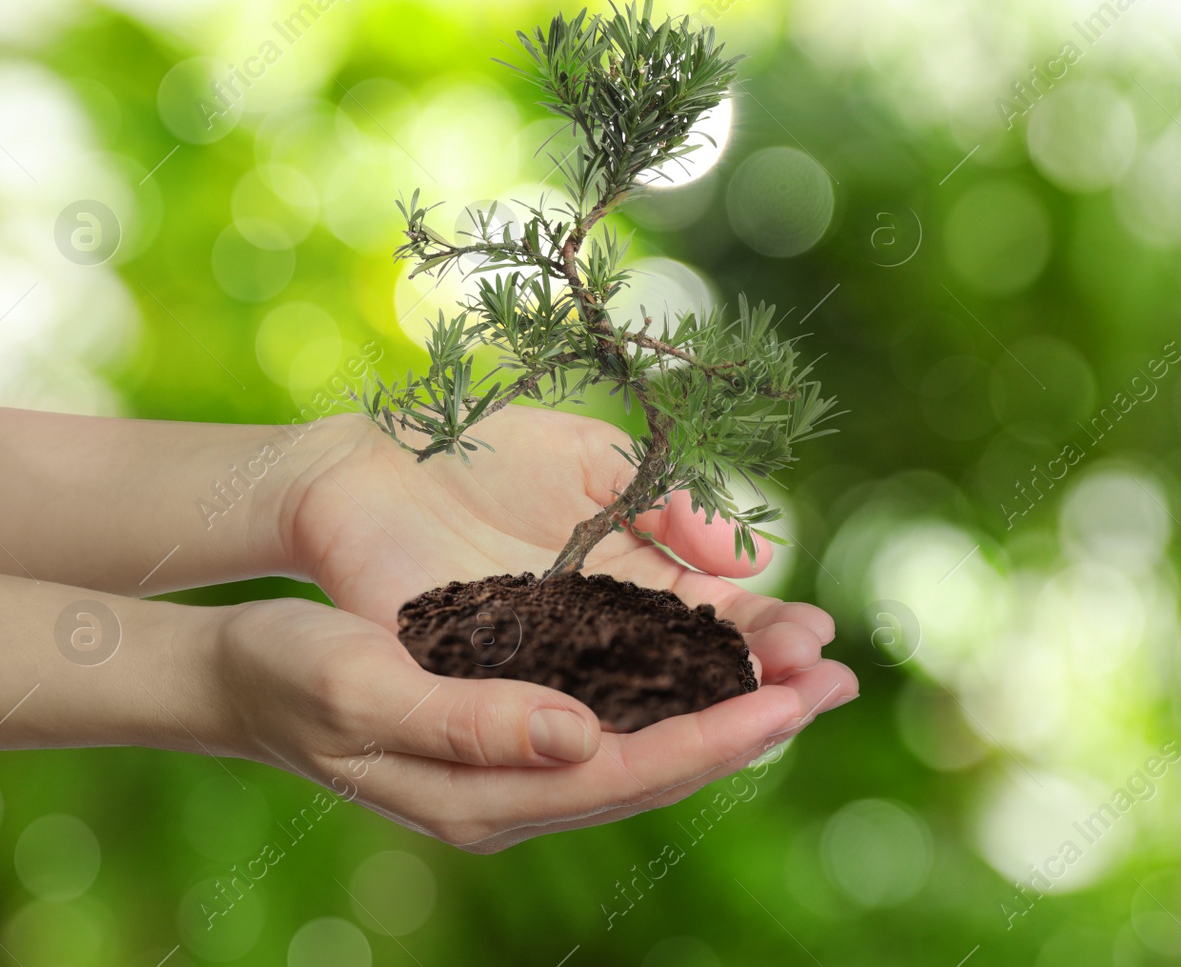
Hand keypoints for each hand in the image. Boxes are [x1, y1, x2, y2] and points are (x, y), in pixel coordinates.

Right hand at [213, 596, 825, 851]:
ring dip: (729, 703)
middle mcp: (518, 789)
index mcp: (486, 796)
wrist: (242, 673)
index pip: (625, 773)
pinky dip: (678, 683)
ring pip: (650, 738)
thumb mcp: (366, 689)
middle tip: (838, 682)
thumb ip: (472, 722)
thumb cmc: (291, 673)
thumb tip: (582, 735)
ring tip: (807, 667)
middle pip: (659, 764)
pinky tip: (719, 653)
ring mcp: (521, 759)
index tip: (788, 704)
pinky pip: (620, 710)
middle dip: (750, 724)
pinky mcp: (519, 720)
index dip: (712, 738)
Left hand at [287, 407, 853, 702]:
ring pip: (641, 709)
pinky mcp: (489, 692)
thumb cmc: (476, 452)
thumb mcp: (588, 458)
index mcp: (631, 578)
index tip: (818, 640)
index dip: (769, 634)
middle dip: (762, 684)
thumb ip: (665, 499)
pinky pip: (559, 718)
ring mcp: (547, 669)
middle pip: (695, 675)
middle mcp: (600, 637)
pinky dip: (615, 727)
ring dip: (708, 717)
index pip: (717, 621)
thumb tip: (748, 560)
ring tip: (775, 715)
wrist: (358, 470)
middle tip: (823, 689)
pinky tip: (670, 729)